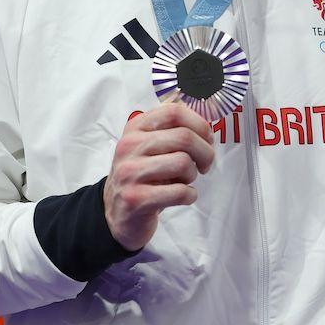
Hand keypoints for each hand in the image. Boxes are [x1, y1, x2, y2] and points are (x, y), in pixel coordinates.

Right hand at [104, 104, 214, 250]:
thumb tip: (206, 125)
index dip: (199, 124)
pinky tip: (182, 196)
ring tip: (184, 180)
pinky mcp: (135, 199)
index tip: (207, 139)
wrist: (117, 212)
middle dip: (205, 152)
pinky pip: (180, 192)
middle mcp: (129, 146)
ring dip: (193, 175)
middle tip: (204, 164)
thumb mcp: (152, 145)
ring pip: (183, 163)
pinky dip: (190, 195)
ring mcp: (129, 173)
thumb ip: (174, 130)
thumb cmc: (144, 175)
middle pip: (184, 137)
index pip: (174, 112)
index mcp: (135, 128)